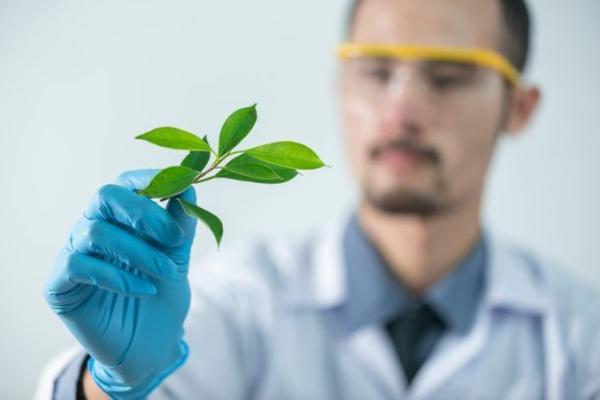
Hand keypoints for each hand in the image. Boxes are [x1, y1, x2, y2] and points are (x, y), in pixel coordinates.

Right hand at [44, 169, 197, 398]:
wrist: (150, 346)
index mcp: (120, 219)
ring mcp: (74, 254)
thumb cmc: (162, 296)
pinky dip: (116, 276)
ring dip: (140, 252)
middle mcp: (93, 229)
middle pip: (105, 197)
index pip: (125, 184)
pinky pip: (78, 265)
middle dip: (143, 212)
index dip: (149, 179)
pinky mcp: (60, 284)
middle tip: (174, 237)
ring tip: (168, 273)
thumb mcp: (178, 258)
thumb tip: (189, 187)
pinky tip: (143, 290)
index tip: (180, 188)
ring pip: (97, 232)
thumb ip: (181, 225)